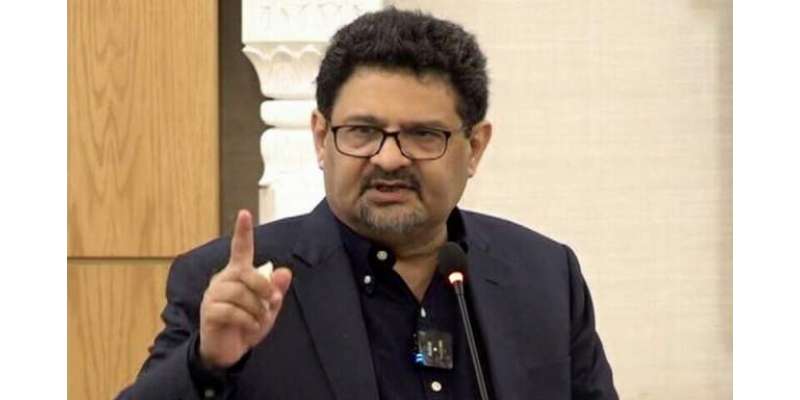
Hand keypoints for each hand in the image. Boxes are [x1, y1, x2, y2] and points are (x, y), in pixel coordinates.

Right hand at [198, 210, 292, 368]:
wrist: (229, 350)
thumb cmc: (248, 323)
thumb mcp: (268, 308)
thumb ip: (276, 290)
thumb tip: (284, 271)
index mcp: (238, 273)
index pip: (240, 248)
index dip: (243, 231)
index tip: (245, 213)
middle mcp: (223, 279)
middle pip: (246, 273)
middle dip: (264, 288)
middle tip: (273, 302)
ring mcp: (213, 294)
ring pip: (240, 293)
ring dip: (257, 309)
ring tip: (260, 320)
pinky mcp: (209, 311)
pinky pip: (232, 311)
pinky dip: (247, 321)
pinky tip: (250, 327)